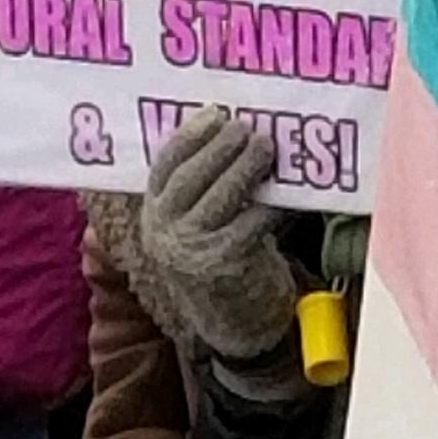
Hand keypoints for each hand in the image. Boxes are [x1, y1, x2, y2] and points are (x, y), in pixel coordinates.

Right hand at [142, 107, 295, 359]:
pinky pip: (251, 223)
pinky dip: (270, 204)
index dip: (189, 136)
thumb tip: (231, 132)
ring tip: (265, 147)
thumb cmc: (221, 260)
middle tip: (246, 128)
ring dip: (246, 167)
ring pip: (221, 196)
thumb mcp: (196, 225)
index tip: (214, 113)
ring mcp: (192, 250)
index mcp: (153, 216)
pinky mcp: (224, 264)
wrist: (234, 325)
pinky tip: (283, 192)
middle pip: (191, 177)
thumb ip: (201, 189)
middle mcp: (164, 233)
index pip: (164, 167)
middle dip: (220, 146)